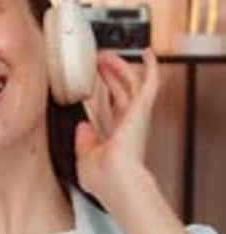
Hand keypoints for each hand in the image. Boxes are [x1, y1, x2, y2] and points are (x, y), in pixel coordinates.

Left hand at [75, 48, 159, 203]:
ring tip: (108, 55)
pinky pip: (150, 83)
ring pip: (131, 85)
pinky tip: (148, 54)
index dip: (101, 97)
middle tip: (99, 63)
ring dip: (120, 68)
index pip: (110, 112)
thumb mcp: (84, 158)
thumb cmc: (104, 178)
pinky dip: (151, 68)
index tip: (92, 86)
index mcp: (115, 138)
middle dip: (109, 77)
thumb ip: (83, 141)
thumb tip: (82, 127)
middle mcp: (128, 127)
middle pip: (120, 94)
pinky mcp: (142, 109)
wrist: (117, 179)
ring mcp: (136, 117)